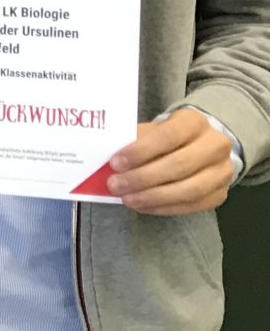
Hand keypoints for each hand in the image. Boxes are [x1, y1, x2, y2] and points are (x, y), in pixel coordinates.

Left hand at [107, 109, 237, 214]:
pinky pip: (192, 205)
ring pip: (189, 190)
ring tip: (127, 199)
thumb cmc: (167, 137)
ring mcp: (222, 171)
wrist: (199, 146)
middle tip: (116, 185)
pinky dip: (164, 208)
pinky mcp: (221, 194)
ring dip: (153, 197)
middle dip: (143, 178)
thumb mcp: (152, 130)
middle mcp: (215, 145)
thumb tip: (108, 158)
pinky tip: (143, 206)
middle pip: (179, 165)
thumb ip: (134, 141)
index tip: (116, 163)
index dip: (141, 151)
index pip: (169, 136)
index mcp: (195, 122)